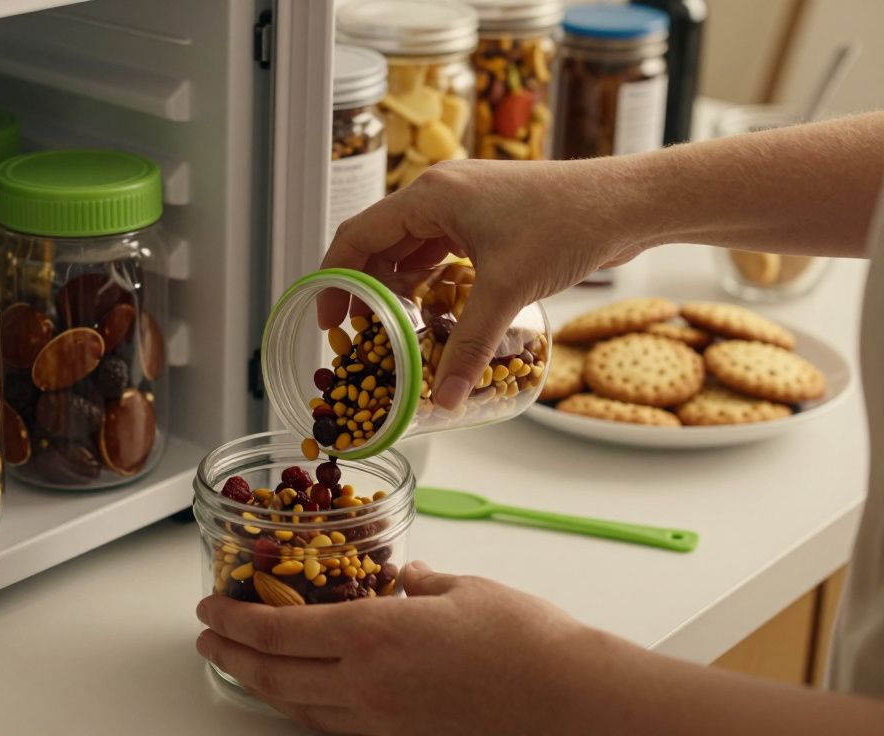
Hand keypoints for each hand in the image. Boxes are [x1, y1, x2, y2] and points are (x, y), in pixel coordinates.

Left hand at [195, 560, 608, 735]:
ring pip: (300, 708)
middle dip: (231, 657)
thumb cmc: (527, 643)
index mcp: (373, 637)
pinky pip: (336, 726)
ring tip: (243, 667)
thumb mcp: (464, 590)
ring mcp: (383, 723)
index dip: (234, 622)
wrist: (573, 704)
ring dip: (262, 686)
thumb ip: (420, 583)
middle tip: (209, 640)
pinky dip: (306, 708)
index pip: (278, 632)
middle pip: (274, 677)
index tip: (210, 610)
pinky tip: (305, 697)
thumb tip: (402, 577)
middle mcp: (367, 687)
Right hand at [320, 159, 651, 408]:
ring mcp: (466, 203)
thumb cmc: (568, 224)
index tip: (328, 320)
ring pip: (412, 248)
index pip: (358, 235)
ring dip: (398, 286)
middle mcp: (441, 193)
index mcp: (431, 196)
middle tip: (357, 333)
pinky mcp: (490, 217)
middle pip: (380, 242)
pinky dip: (429, 280)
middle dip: (364, 289)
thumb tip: (445, 400)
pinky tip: (434, 311)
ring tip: (390, 329)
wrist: (628, 202)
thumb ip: (469, 347)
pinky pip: (441, 249)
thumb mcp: (508, 290)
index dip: (334, 279)